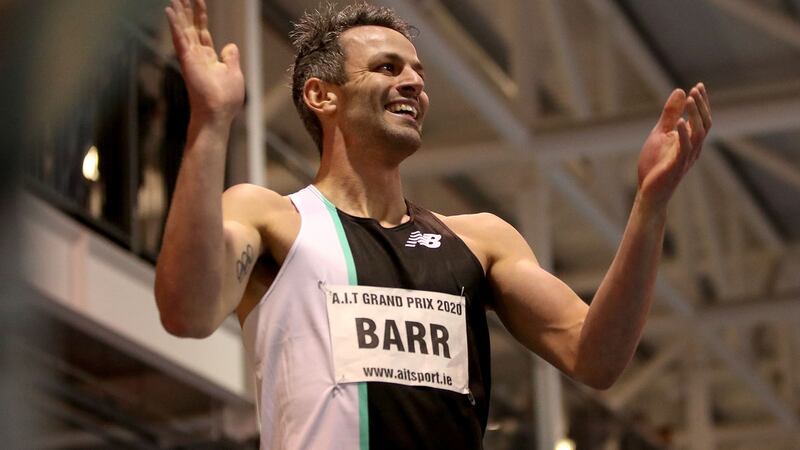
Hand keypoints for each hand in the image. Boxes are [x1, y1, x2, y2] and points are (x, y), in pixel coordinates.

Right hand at [166, 0, 244, 121]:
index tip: (200, 1)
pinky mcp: (187, 61)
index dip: (201, 17)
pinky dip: (174, 25)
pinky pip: (179, 39)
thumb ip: (231, 58)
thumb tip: (230, 45)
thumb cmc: (226, 99)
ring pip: (183, 30)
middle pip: (190, 28)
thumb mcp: (234, 72)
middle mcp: (197, 56)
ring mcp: (190, 58)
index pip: (203, 32)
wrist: (218, 113)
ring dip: (178, 14)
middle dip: (187, 12)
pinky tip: (169, 11)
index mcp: (208, 58)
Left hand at [636, 83, 711, 210]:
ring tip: (690, 99)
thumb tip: (680, 91)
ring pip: (698, 134)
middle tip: (695, 90)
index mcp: (690, 140)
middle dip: (701, 106)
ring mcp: (686, 158)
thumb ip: (670, 115)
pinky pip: (684, 149)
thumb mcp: (660, 134)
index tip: (698, 86)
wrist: (649, 192)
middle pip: (704, 124)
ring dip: (695, 116)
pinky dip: (683, 135)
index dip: (702, 103)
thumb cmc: (656, 165)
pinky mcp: (676, 166)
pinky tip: (679, 122)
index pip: (701, 119)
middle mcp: (693, 148)